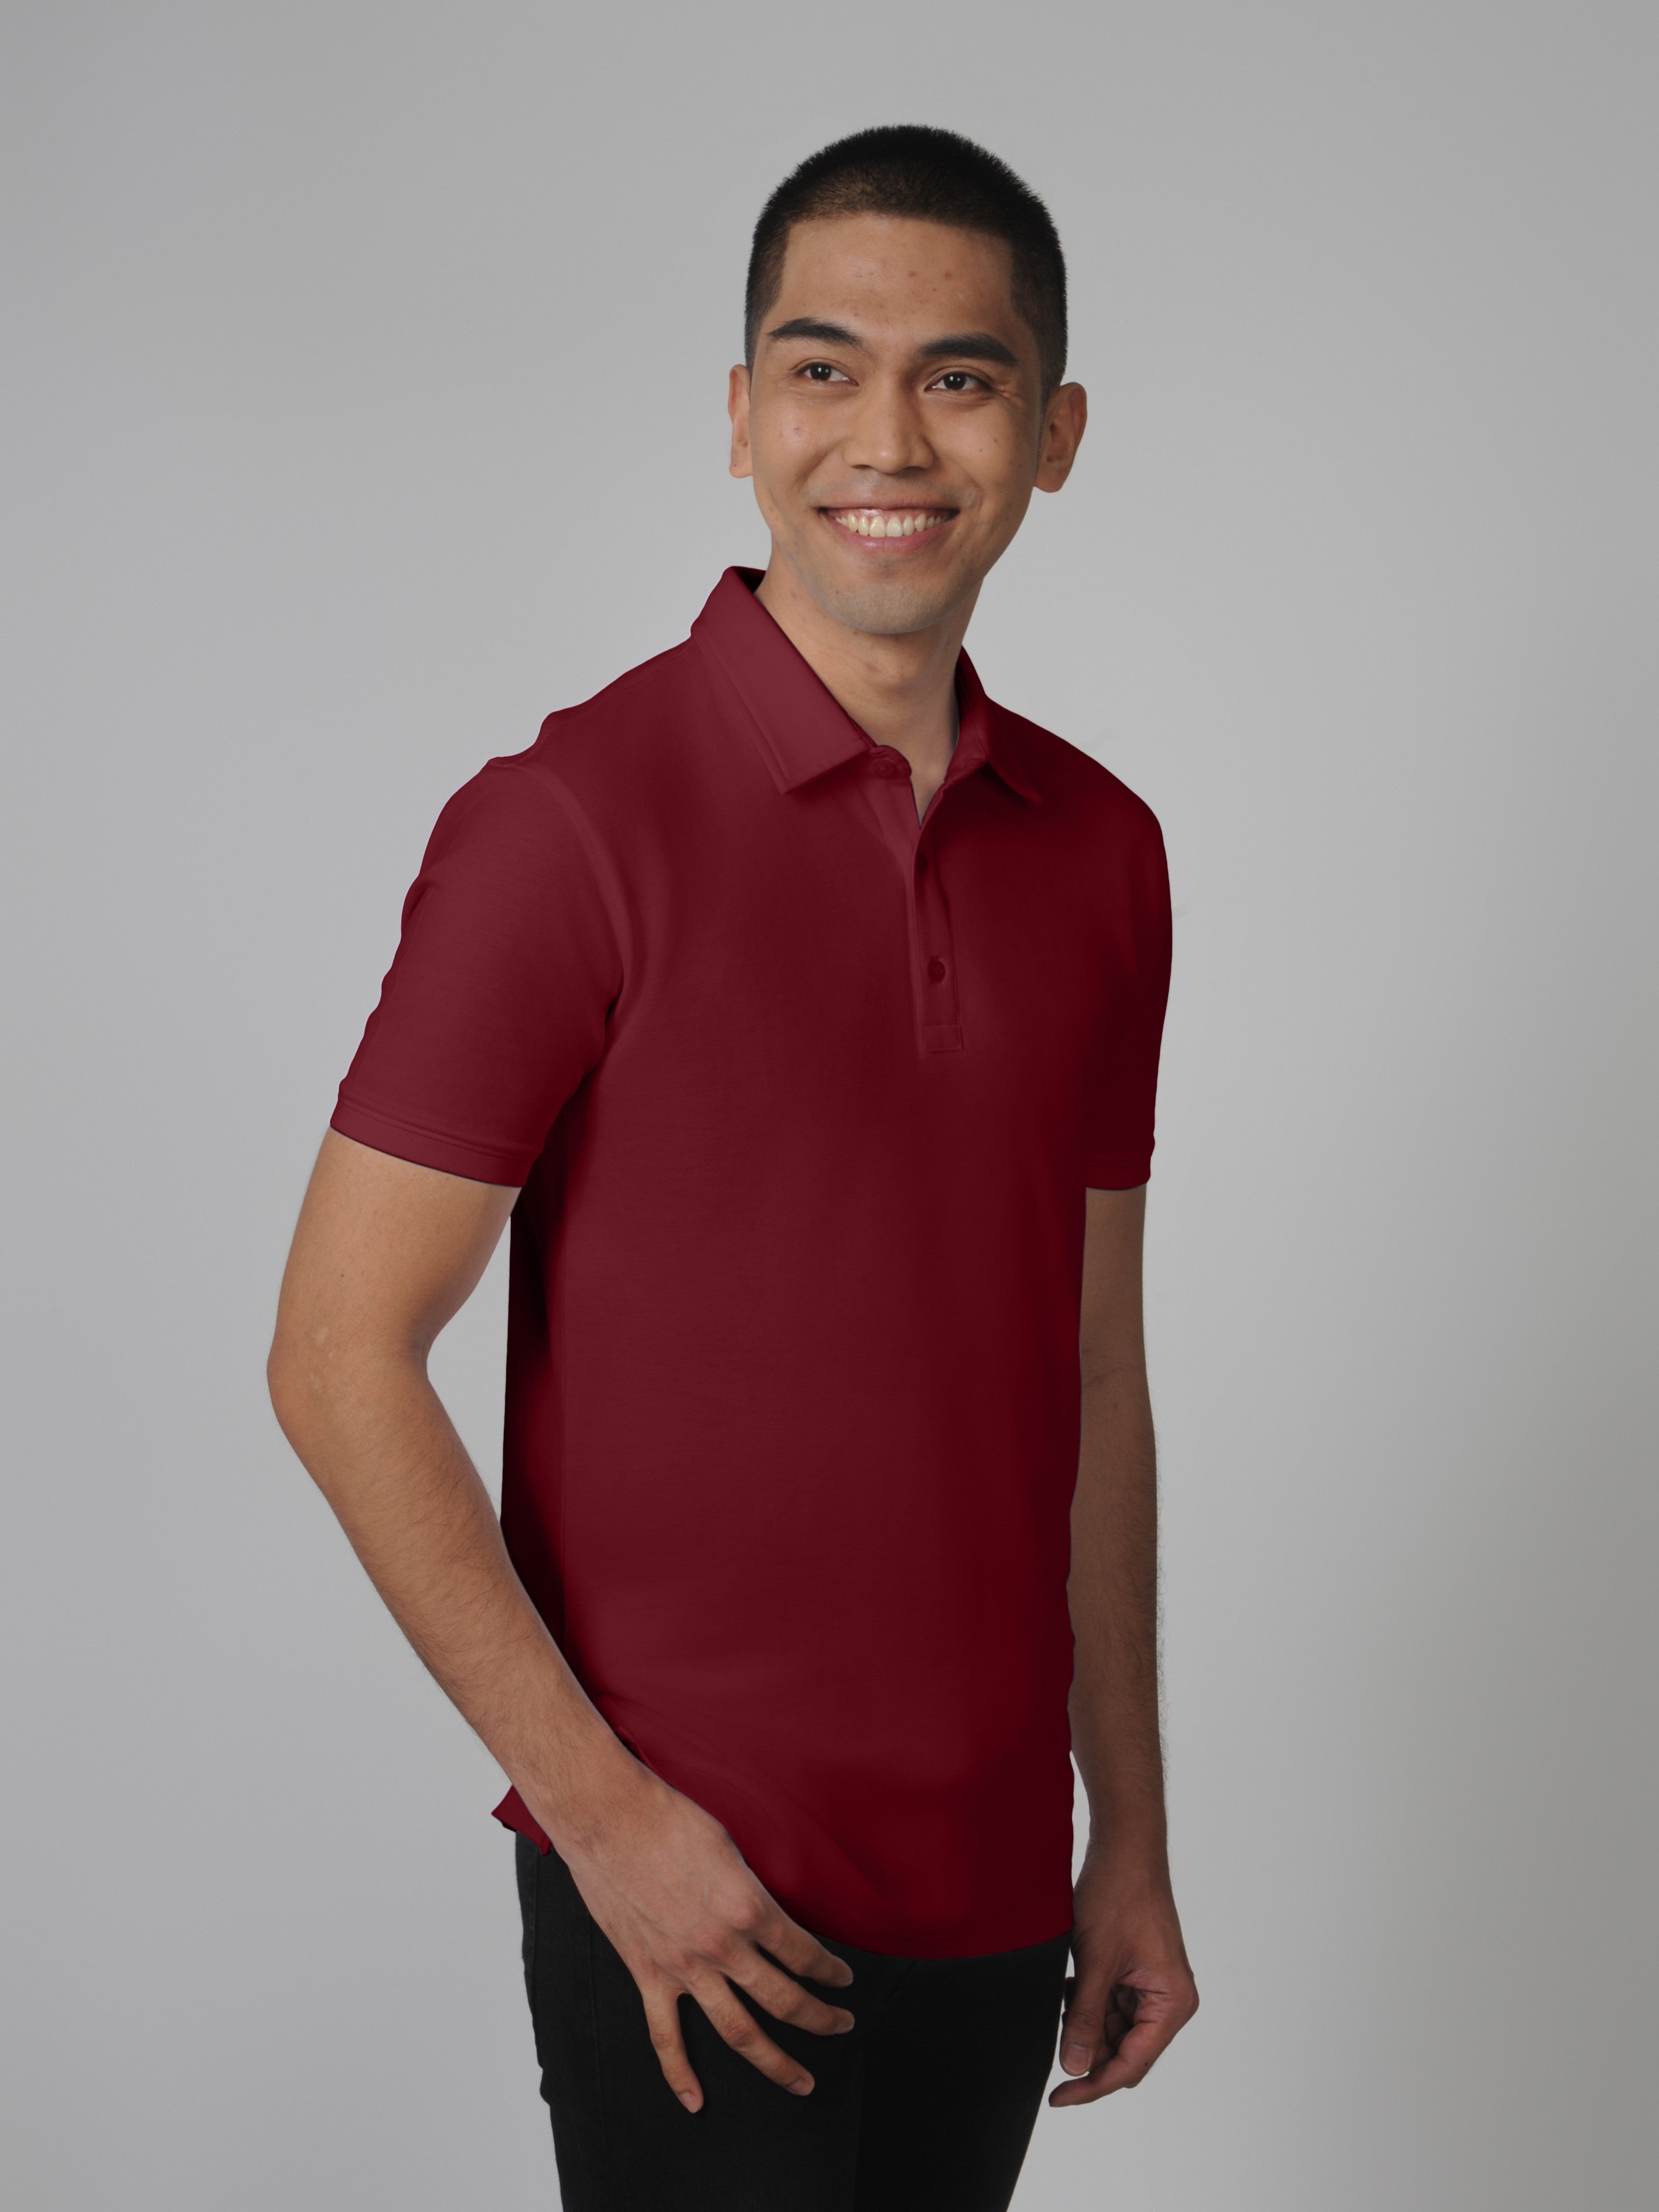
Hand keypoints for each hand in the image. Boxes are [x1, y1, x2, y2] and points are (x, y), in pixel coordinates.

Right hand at [550, 1753, 854, 2111]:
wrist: (608, 1818)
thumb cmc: (669, 1818)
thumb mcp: (729, 1846)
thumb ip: (749, 1888)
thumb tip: (760, 1912)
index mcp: (748, 1907)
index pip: (803, 1952)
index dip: (830, 1969)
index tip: (843, 1978)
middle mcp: (722, 1945)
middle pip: (784, 1999)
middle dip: (820, 2018)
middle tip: (842, 2026)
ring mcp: (684, 1966)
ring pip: (739, 2031)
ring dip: (775, 2062)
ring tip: (803, 2082)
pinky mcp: (649, 1974)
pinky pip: (666, 2037)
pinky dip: (680, 2074)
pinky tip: (696, 2102)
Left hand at [1048, 1842, 1197, 2105]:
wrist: (1123, 1845)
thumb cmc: (1120, 1894)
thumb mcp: (1096, 1961)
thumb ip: (1083, 2017)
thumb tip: (1073, 2067)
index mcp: (1172, 2003)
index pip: (1132, 2064)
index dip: (1093, 2085)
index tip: (1058, 2098)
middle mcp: (1169, 1999)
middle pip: (1124, 2050)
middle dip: (1088, 2051)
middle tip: (1052, 2043)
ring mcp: (1153, 1985)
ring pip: (1113, 2028)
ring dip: (1083, 2024)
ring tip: (1060, 1999)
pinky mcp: (1136, 1971)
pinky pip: (1109, 2003)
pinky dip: (1085, 2002)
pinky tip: (1066, 1987)